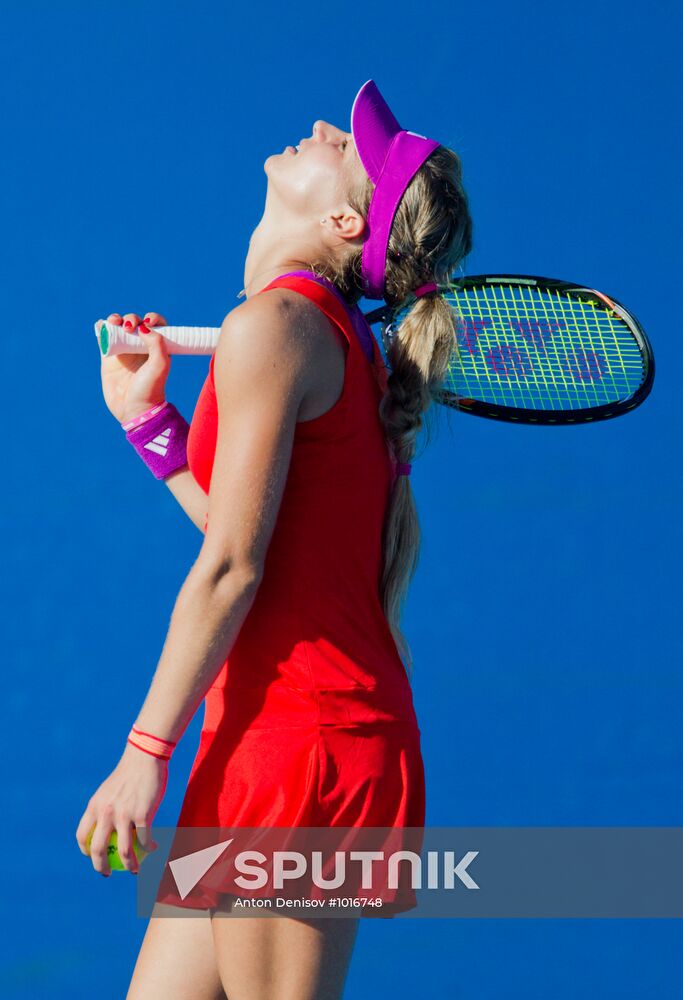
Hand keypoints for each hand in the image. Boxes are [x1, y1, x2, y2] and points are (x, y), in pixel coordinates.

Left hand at [75, 742, 166, 875]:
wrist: (145, 757)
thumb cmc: (129, 773)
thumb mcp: (109, 791)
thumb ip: (105, 808)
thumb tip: (105, 827)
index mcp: (94, 806)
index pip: (82, 835)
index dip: (85, 850)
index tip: (94, 856)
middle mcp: (106, 812)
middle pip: (98, 850)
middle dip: (101, 868)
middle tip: (108, 873)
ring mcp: (124, 815)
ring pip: (124, 851)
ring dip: (130, 865)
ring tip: (135, 870)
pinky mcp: (143, 814)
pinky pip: (144, 840)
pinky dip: (149, 848)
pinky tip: (154, 848)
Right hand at [99, 310, 170, 424]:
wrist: (134, 409)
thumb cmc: (151, 388)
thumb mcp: (160, 365)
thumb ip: (157, 343)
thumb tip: (144, 326)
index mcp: (157, 348)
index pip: (156, 326)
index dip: (152, 318)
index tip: (148, 321)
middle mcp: (140, 348)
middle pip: (135, 324)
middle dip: (131, 319)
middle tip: (130, 327)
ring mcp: (124, 352)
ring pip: (118, 328)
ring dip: (116, 320)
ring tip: (114, 322)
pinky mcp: (109, 358)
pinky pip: (104, 338)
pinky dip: (102, 328)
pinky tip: (102, 325)